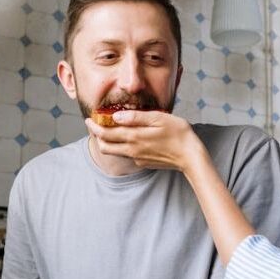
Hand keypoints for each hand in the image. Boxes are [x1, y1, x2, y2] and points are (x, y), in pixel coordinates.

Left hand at [84, 110, 205, 171]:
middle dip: (97, 135)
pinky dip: (123, 146)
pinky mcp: (144, 162)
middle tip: (95, 125)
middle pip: (105, 146)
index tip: (89, 119)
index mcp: (134, 137)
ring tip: (109, 130)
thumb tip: (116, 116)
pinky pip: (128, 154)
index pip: (105, 134)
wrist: (191, 156)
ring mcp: (138, 158)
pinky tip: (130, 137)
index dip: (94, 127)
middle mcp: (132, 150)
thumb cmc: (179, 134)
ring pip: (115, 152)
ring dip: (108, 141)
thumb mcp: (159, 118)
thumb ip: (136, 117)